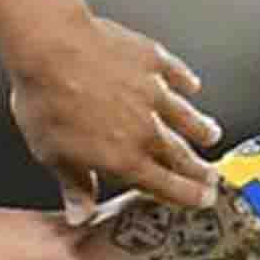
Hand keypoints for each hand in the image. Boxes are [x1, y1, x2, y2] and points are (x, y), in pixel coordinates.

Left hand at [5, 9, 216, 212]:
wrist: (50, 47)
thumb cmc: (46, 99)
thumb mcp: (51, 154)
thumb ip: (74, 184)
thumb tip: (80, 213)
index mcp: (123, 158)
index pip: (165, 185)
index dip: (187, 196)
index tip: (203, 199)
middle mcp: (146, 128)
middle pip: (181, 155)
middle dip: (200, 170)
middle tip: (213, 176)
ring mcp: (153, 92)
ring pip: (185, 116)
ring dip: (200, 128)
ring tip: (211, 135)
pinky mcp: (151, 59)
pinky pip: (176, 74)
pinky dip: (186, 82)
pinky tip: (192, 86)